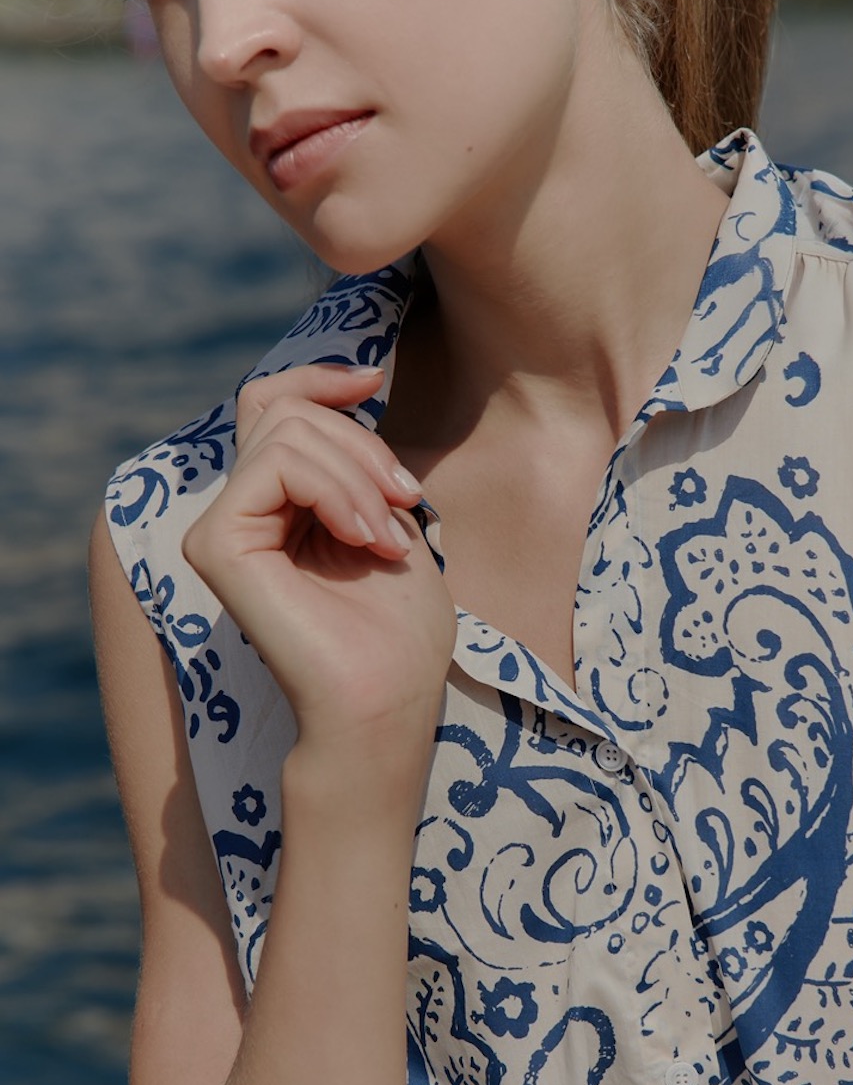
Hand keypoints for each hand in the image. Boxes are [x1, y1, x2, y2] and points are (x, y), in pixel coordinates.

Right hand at [182, 364, 455, 751]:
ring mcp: (221, 529)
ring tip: (386, 535)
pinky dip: (335, 489)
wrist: (384, 706)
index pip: (273, 407)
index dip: (318, 380)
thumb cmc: (400, 634)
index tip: (374, 379)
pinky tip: (363, 538)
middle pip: (287, 412)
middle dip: (362, 444)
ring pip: (285, 430)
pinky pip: (274, 465)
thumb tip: (350, 386)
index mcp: (280, 511)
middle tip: (404, 506)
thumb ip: (356, 462)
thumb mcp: (391, 522)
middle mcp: (242, 515)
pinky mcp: (215, 544)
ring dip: (358, 473)